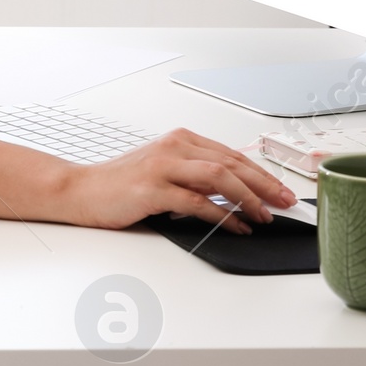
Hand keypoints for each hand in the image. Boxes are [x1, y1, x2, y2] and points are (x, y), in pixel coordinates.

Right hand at [0, 123, 297, 231]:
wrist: (80, 191)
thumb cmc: (120, 186)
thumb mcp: (163, 173)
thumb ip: (195, 178)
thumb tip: (235, 195)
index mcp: (180, 140)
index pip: (231, 154)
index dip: (262, 173)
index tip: (282, 191)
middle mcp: (174, 147)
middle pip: (232, 162)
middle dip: (265, 184)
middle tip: (285, 203)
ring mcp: (162, 166)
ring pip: (219, 177)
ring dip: (248, 197)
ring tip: (265, 215)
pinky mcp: (152, 188)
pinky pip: (197, 201)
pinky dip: (222, 214)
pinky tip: (236, 225)